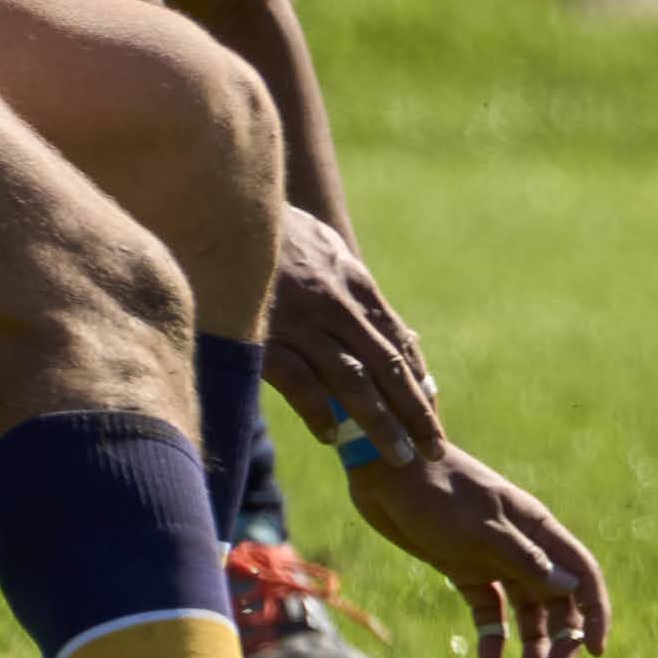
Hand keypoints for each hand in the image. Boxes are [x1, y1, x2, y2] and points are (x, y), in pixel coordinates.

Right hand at [267, 208, 441, 464]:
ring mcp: (303, 321)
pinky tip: (333, 438)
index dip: (417, 380)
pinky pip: (299, 381)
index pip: (397, 341)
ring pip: (353, 380)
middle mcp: (338, 304)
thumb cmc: (271, 229)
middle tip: (435, 448)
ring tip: (400, 455)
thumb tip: (382, 320)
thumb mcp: (323, 245)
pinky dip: (319, 411)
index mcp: (353, 283)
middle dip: (415, 410)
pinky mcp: (265, 334)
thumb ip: (350, 283)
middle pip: (387, 366)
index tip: (432, 411)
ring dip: (379, 422)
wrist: (222, 203)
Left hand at [343, 440, 611, 657]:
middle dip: (563, 638)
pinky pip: (488, 609)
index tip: (596, 650)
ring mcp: (493, 559)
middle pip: (558, 599)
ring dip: (532, 643)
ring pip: (526, 609)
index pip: (582, 574)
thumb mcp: (483, 531)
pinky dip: (492, 635)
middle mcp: (523, 546)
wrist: (388, 472)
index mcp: (538, 529)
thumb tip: (571, 587)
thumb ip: (525, 559)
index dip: (595, 612)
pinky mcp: (462, 569)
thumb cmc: (438, 494)